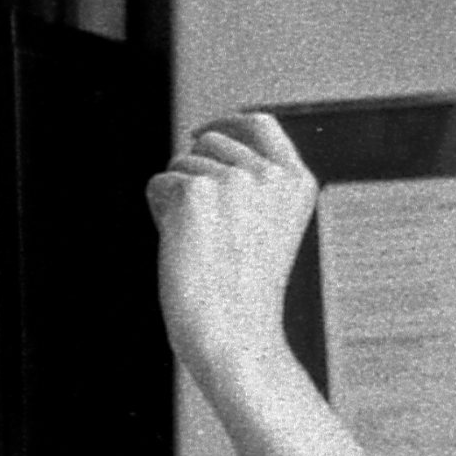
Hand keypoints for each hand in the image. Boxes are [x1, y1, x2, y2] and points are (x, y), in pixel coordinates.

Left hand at [148, 110, 322, 388]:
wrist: (233, 333)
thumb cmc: (242, 292)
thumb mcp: (264, 227)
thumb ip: (247, 182)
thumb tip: (201, 142)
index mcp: (297, 181)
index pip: (260, 124)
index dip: (225, 122)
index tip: (201, 133)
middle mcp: (269, 174)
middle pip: (209, 141)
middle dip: (192, 173)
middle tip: (203, 229)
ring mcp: (233, 179)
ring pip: (180, 164)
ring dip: (176, 198)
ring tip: (199, 244)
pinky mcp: (194, 191)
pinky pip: (157, 184)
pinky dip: (158, 212)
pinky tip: (181, 246)